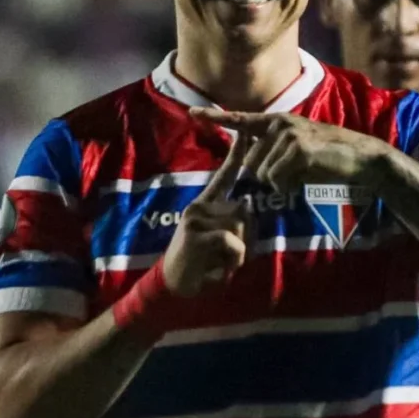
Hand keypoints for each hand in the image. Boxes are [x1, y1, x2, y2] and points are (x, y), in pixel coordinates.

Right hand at [162, 121, 257, 296]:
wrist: (173, 285)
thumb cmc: (200, 265)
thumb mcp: (220, 241)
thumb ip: (234, 223)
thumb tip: (245, 203)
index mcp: (205, 205)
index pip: (224, 176)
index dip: (236, 155)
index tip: (244, 132)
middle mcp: (199, 206)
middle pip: (243, 212)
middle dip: (244, 238)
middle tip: (225, 256)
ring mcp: (196, 218)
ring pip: (240, 228)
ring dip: (238, 252)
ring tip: (218, 262)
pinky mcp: (195, 233)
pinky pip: (232, 242)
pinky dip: (232, 259)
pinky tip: (216, 267)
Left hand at [189, 108, 393, 197]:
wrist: (361, 158)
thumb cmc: (330, 160)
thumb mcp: (298, 154)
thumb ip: (275, 155)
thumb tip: (255, 171)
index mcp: (277, 123)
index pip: (241, 120)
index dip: (215, 117)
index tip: (192, 111)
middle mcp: (279, 124)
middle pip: (252, 162)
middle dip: (269, 178)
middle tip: (295, 175)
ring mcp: (288, 133)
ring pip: (263, 173)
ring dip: (281, 183)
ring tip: (303, 174)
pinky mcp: (298, 148)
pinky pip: (277, 178)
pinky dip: (289, 185)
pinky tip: (306, 177)